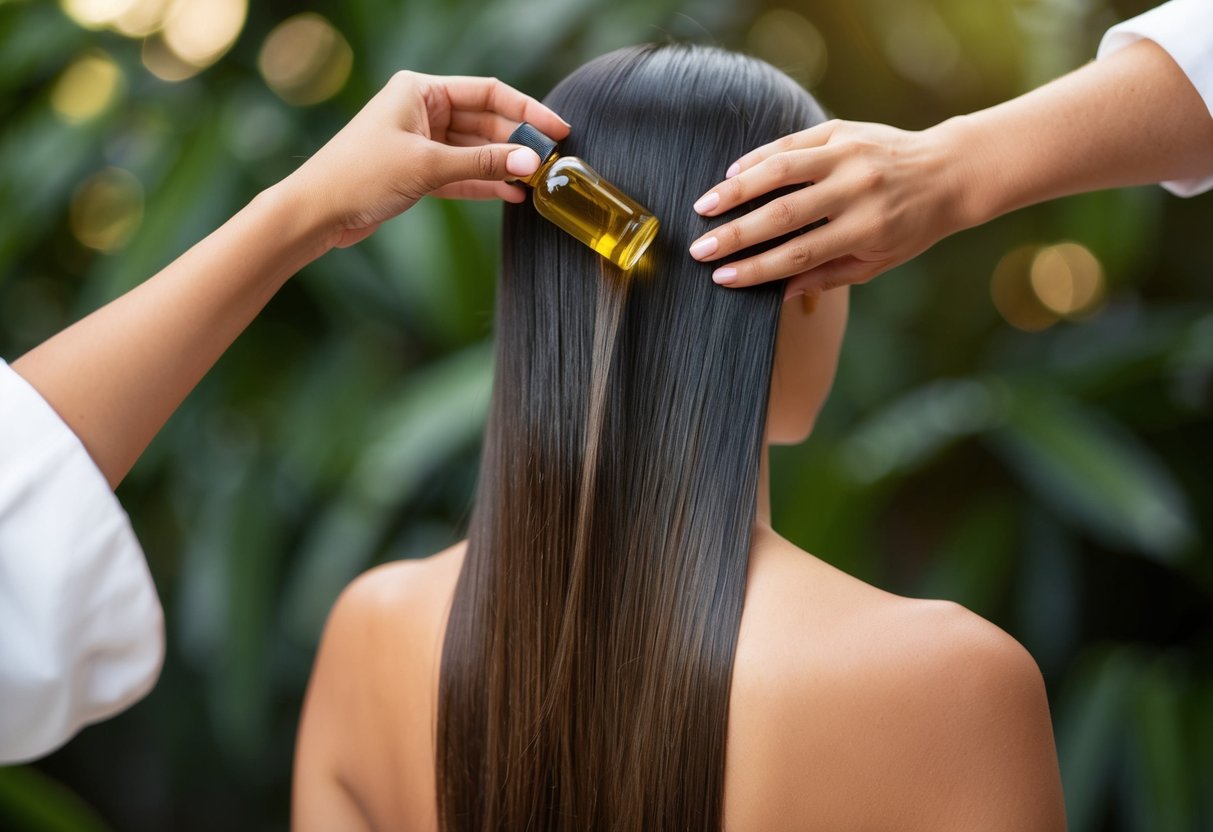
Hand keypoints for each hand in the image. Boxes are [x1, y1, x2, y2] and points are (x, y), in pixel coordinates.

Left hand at [285, 71, 569, 249]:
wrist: (317, 211)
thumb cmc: (359, 175)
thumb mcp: (428, 166)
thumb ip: (482, 163)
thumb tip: (528, 162)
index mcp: (420, 89)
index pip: (487, 92)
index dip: (526, 110)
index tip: (556, 129)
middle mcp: (422, 110)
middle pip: (485, 121)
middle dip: (516, 142)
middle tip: (549, 162)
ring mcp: (421, 141)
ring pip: (475, 150)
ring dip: (503, 166)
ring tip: (536, 182)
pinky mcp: (418, 171)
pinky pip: (462, 173)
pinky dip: (484, 183)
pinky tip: (511, 194)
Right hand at [687, 120, 967, 297]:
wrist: (948, 172)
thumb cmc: (910, 227)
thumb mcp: (876, 263)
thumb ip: (827, 276)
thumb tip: (777, 292)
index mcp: (866, 230)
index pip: (799, 254)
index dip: (757, 268)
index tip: (722, 278)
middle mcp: (857, 190)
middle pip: (784, 215)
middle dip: (735, 234)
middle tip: (699, 249)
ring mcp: (849, 155)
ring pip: (781, 171)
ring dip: (736, 190)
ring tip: (703, 207)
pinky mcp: (842, 130)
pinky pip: (791, 142)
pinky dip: (758, 158)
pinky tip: (731, 174)